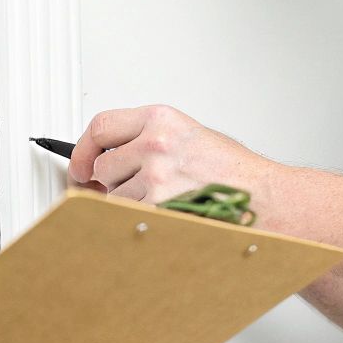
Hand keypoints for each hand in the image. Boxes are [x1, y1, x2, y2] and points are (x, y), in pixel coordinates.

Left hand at [67, 105, 276, 206]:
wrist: (263, 198)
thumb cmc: (234, 172)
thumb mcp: (189, 136)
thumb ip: (147, 140)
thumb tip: (108, 157)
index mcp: (161, 119)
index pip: (101, 126)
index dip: (83, 148)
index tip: (79, 163)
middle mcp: (155, 144)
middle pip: (103, 166)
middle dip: (114, 182)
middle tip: (140, 187)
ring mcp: (156, 177)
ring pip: (115, 197)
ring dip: (132, 205)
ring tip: (169, 200)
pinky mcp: (159, 208)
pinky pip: (130, 219)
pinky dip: (143, 222)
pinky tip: (169, 214)